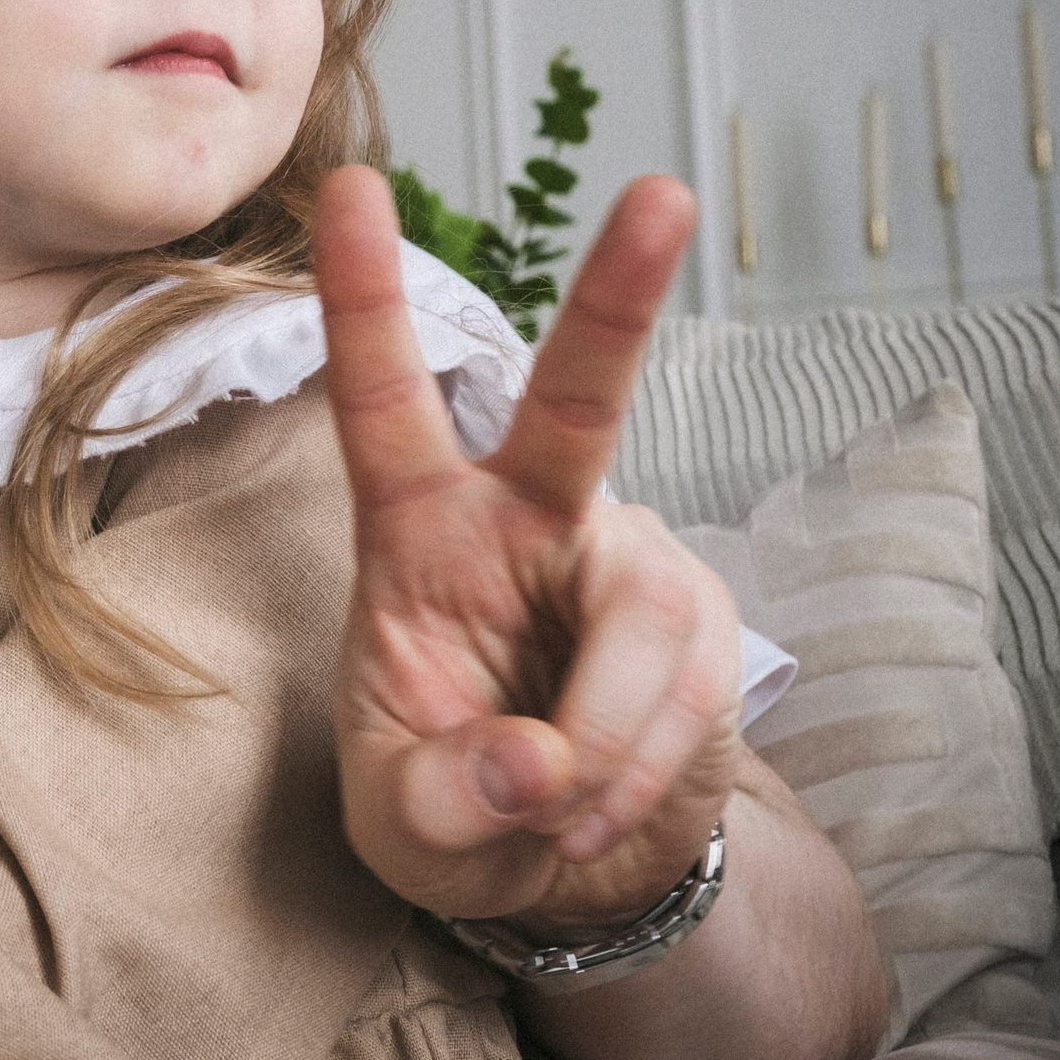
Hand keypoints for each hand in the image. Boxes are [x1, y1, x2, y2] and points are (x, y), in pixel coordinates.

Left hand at [319, 168, 742, 934]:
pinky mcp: (706, 622)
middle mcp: (527, 518)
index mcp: (418, 531)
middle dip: (619, 300)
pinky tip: (598, 805)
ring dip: (600, 742)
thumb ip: (443, 798)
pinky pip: (688, 690)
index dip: (366, 298)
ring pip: (645, 618)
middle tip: (661, 196)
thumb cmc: (454, 809)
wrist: (568, 873)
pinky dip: (637, 771)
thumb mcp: (407, 830)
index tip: (352, 186)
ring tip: (553, 809)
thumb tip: (535, 760)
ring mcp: (627, 561)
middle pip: (574, 400)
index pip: (383, 403)